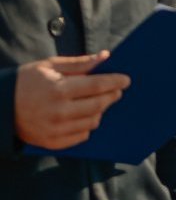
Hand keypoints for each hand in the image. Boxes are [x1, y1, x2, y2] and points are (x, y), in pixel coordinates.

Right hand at [13, 53, 127, 149]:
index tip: (126, 80)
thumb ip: (79, 63)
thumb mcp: (48, 66)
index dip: (114, 82)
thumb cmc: (25, 82)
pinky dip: (87, 125)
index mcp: (58, 89)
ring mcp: (57, 129)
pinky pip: (82, 135)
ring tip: (97, 101)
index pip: (97, 85)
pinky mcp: (54, 142)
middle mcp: (59, 112)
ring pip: (93, 121)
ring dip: (99, 111)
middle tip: (116, 90)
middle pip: (98, 105)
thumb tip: (106, 57)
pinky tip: (83, 116)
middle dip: (111, 96)